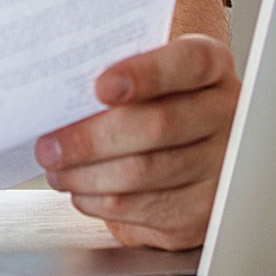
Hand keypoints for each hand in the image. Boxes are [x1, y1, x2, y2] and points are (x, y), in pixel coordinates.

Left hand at [35, 34, 239, 249]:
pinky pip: (141, 208)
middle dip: (91, 138)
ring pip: (144, 172)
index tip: (101, 87)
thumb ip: (117, 75)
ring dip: (86, 174)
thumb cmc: (154, 103)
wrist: (188, 150)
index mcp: (212, 67)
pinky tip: (80, 189)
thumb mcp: (146, 76)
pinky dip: (98, 200)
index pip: (188, 62)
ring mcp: (220, 168)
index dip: (146, 73)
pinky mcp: (202, 213)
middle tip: (49, 145)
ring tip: (56, 168)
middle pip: (158, 125)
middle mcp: (227, 114)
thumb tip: (59, 91)